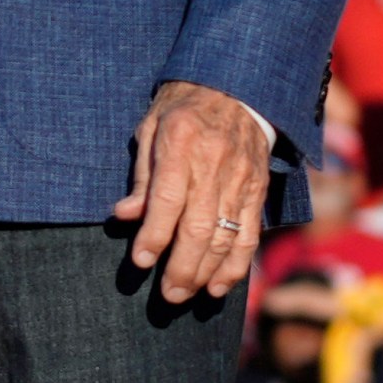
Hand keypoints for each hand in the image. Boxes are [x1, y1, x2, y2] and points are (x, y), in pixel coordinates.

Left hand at [111, 81, 269, 302]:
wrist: (236, 86)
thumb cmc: (182, 108)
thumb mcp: (150, 128)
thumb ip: (141, 176)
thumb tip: (124, 216)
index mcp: (180, 144)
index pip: (167, 199)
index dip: (154, 234)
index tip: (140, 261)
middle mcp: (214, 164)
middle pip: (200, 226)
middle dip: (182, 266)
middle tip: (167, 295)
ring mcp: (241, 179)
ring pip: (226, 236)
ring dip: (206, 272)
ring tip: (186, 295)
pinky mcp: (258, 190)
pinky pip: (249, 234)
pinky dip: (236, 265)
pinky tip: (219, 286)